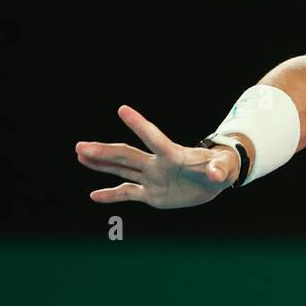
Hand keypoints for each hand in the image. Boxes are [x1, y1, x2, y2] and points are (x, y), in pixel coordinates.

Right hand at [76, 105, 238, 207]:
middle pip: (127, 156)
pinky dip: (112, 195)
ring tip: (80, 155)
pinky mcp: (153, 194)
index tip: (122, 109)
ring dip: (101, 164)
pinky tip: (94, 196)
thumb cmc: (222, 167)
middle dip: (104, 151)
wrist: (215, 180)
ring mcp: (153, 178)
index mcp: (173, 155)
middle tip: (80, 146)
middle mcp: (157, 164)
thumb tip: (216, 175)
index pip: (153, 137)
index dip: (139, 124)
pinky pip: (128, 194)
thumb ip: (220, 170)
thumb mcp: (225, 169)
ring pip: (121, 170)